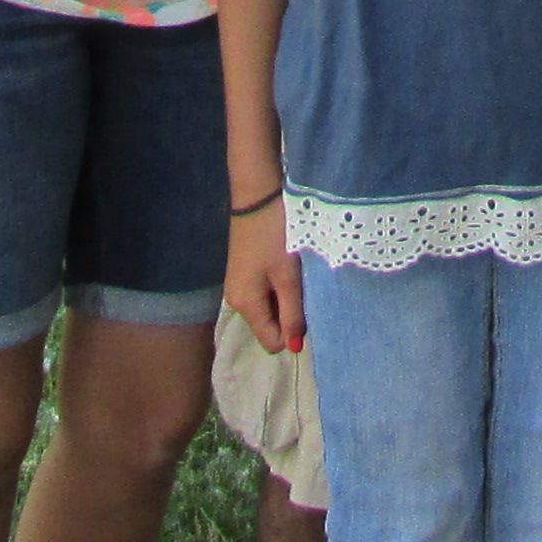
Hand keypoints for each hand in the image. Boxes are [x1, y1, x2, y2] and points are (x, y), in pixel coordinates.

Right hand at [228, 203, 304, 354]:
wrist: (258, 193)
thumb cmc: (275, 235)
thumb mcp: (288, 277)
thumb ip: (292, 314)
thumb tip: (294, 348)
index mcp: (244, 305)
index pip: (272, 342)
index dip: (292, 331)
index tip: (306, 306)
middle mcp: (236, 301)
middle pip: (269, 326)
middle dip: (289, 313)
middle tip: (302, 286)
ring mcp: (238, 285)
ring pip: (269, 309)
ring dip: (286, 298)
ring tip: (295, 274)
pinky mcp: (244, 272)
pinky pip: (265, 293)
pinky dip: (279, 286)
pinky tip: (286, 266)